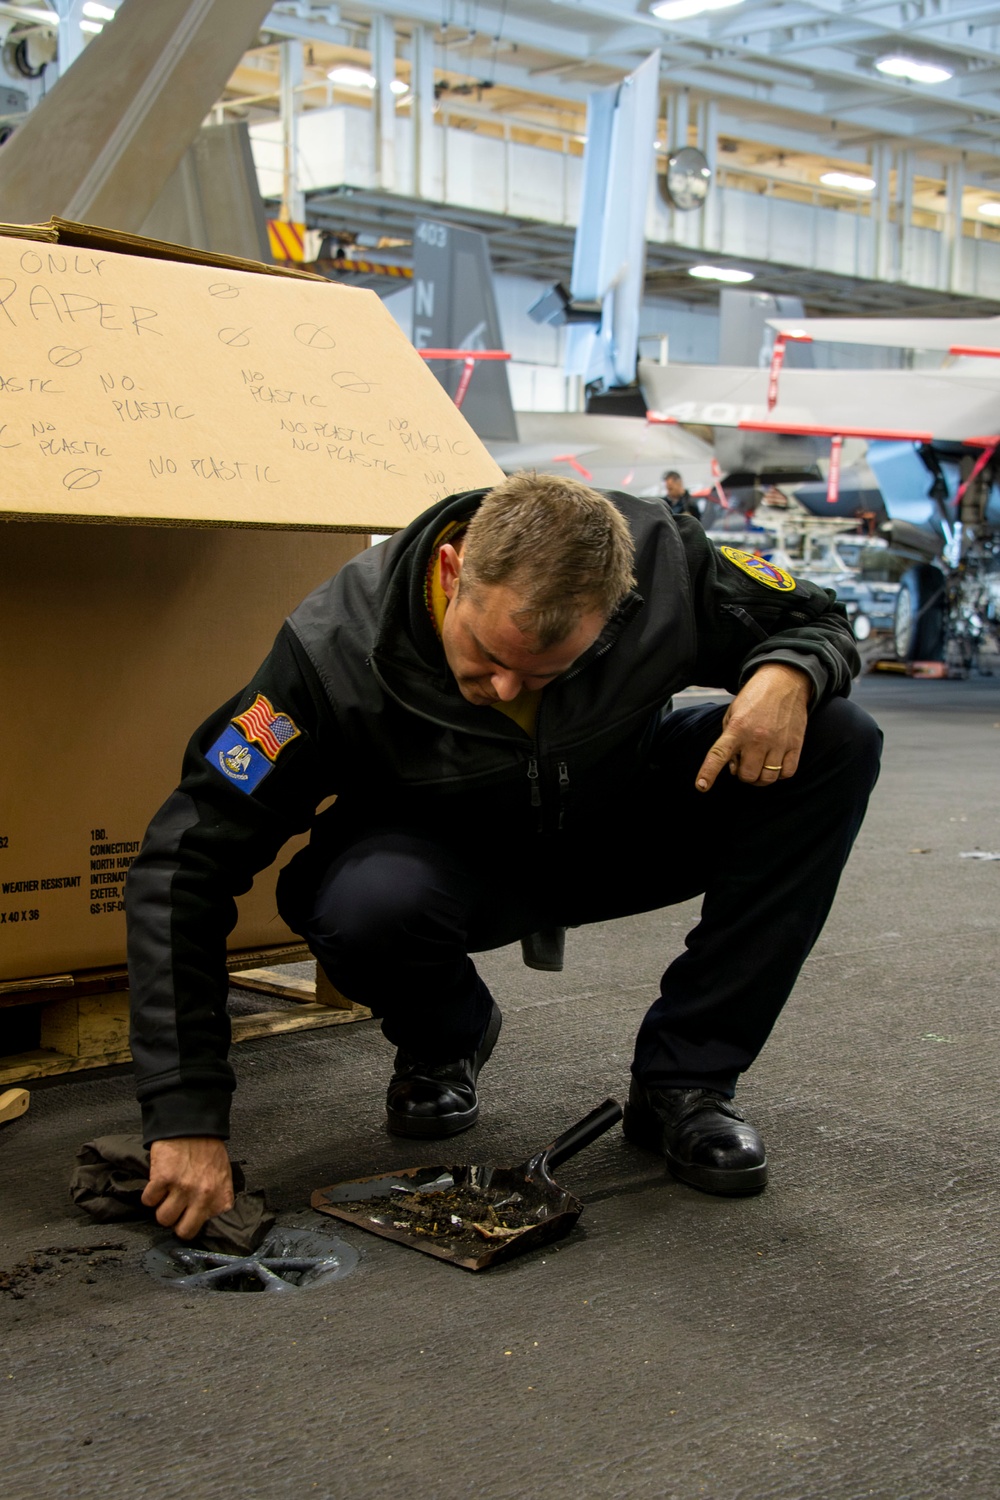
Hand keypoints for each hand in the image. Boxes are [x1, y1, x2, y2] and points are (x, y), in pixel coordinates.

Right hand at [142, 1137, 233, 1239]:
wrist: (192, 1123)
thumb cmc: (208, 1148)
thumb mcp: (222, 1175)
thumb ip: (217, 1198)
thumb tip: (206, 1218)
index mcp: (220, 1197)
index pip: (205, 1229)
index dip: (193, 1224)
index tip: (188, 1219)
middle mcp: (203, 1196)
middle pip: (183, 1231)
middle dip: (176, 1222)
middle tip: (175, 1210)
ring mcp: (182, 1188)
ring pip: (163, 1218)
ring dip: (161, 1208)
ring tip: (165, 1195)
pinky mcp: (163, 1179)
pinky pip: (148, 1201)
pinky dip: (149, 1194)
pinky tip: (157, 1183)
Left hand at [695, 664, 810, 791]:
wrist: (785, 680)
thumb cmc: (755, 698)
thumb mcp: (733, 713)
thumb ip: (728, 740)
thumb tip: (732, 767)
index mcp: (737, 728)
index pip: (718, 755)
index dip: (708, 773)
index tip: (701, 786)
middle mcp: (757, 738)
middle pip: (747, 775)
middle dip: (743, 774)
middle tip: (744, 762)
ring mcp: (778, 742)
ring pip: (767, 778)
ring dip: (760, 777)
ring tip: (759, 764)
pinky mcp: (795, 744)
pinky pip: (787, 772)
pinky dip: (780, 773)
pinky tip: (775, 764)